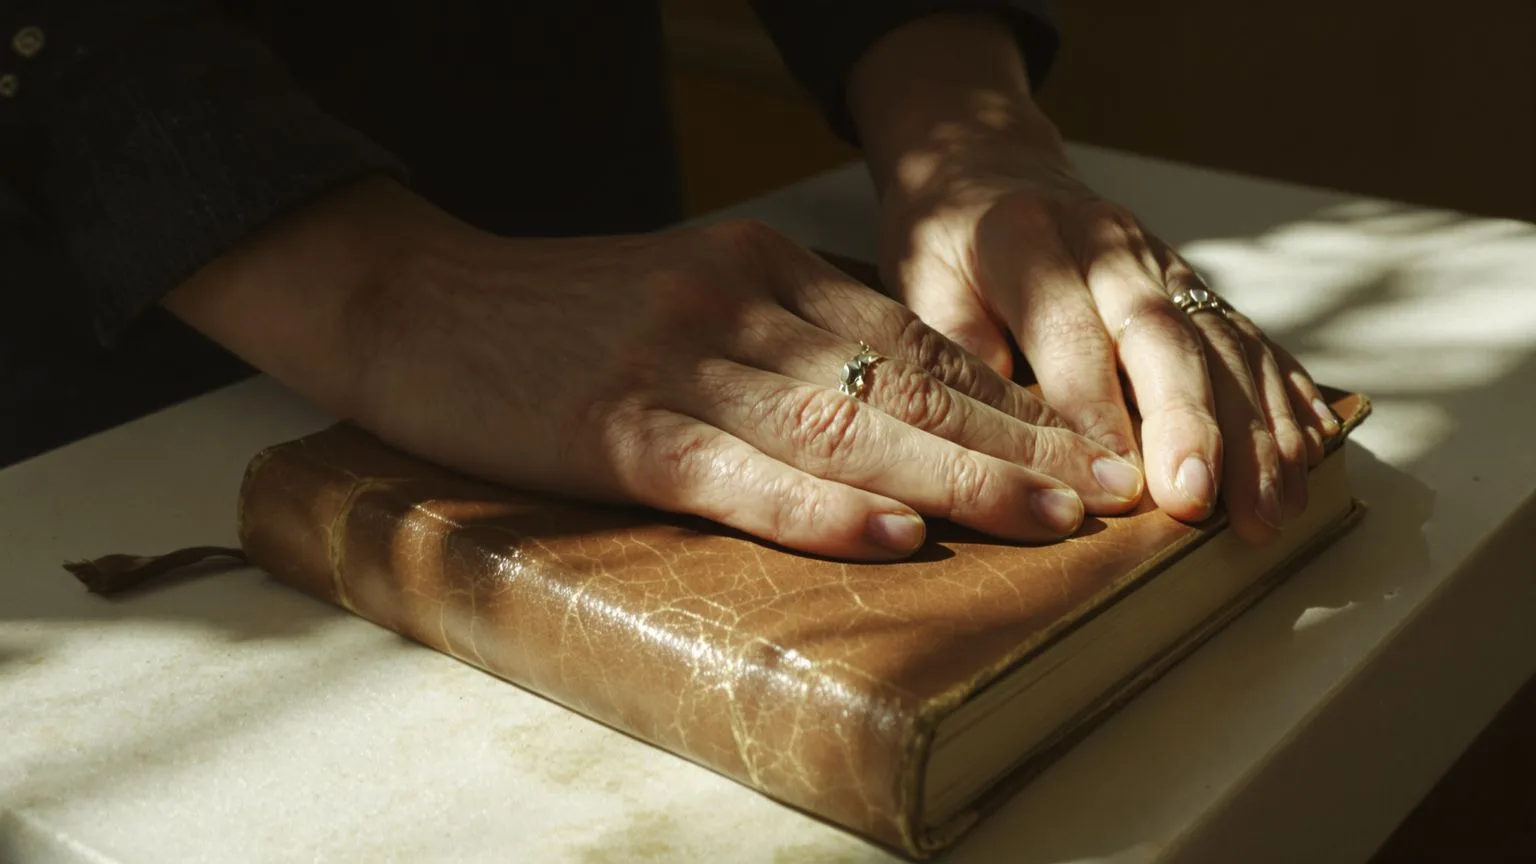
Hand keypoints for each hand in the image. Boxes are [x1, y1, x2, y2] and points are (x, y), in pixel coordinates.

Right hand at [166, 179, 1147, 560]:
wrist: (414, 300)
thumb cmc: (554, 318)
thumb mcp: (683, 298)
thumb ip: (776, 336)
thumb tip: (881, 407)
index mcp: (760, 268)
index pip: (910, 340)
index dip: (1006, 400)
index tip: (1083, 446)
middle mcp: (738, 301)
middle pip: (902, 379)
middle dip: (1017, 441)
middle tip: (1111, 490)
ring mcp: (680, 359)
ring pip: (842, 423)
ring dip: (957, 475)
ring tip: (1048, 518)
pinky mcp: (617, 425)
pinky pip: (736, 472)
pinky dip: (816, 506)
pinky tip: (888, 532)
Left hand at [848, 15, 1338, 543]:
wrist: (990, 168)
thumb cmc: (946, 243)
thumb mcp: (920, 284)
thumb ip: (957, 353)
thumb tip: (1004, 439)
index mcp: (1026, 240)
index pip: (1070, 334)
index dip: (1096, 411)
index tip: (1117, 488)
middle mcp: (1108, 246)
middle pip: (1162, 336)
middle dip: (1190, 424)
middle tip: (1201, 501)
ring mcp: (1161, 261)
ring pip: (1222, 343)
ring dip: (1254, 430)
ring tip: (1271, 508)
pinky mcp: (1193, 282)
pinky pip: (1250, 338)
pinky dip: (1285, 397)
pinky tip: (1310, 451)